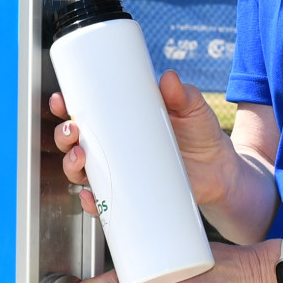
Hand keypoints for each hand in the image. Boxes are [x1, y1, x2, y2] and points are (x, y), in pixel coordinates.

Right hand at [48, 70, 236, 216]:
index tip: (61, 101)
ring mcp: (120, 174)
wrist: (221, 173)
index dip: (66, 107)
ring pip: (81, 172)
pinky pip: (102, 203)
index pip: (86, 112)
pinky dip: (90, 203)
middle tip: (74, 132)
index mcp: (122, 122)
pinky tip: (90, 198)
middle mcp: (114, 148)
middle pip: (74, 143)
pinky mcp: (130, 197)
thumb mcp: (193, 110)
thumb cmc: (203, 136)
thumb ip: (183, 95)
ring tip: (80, 159)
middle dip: (64, 137)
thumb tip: (169, 79)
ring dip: (71, 166)